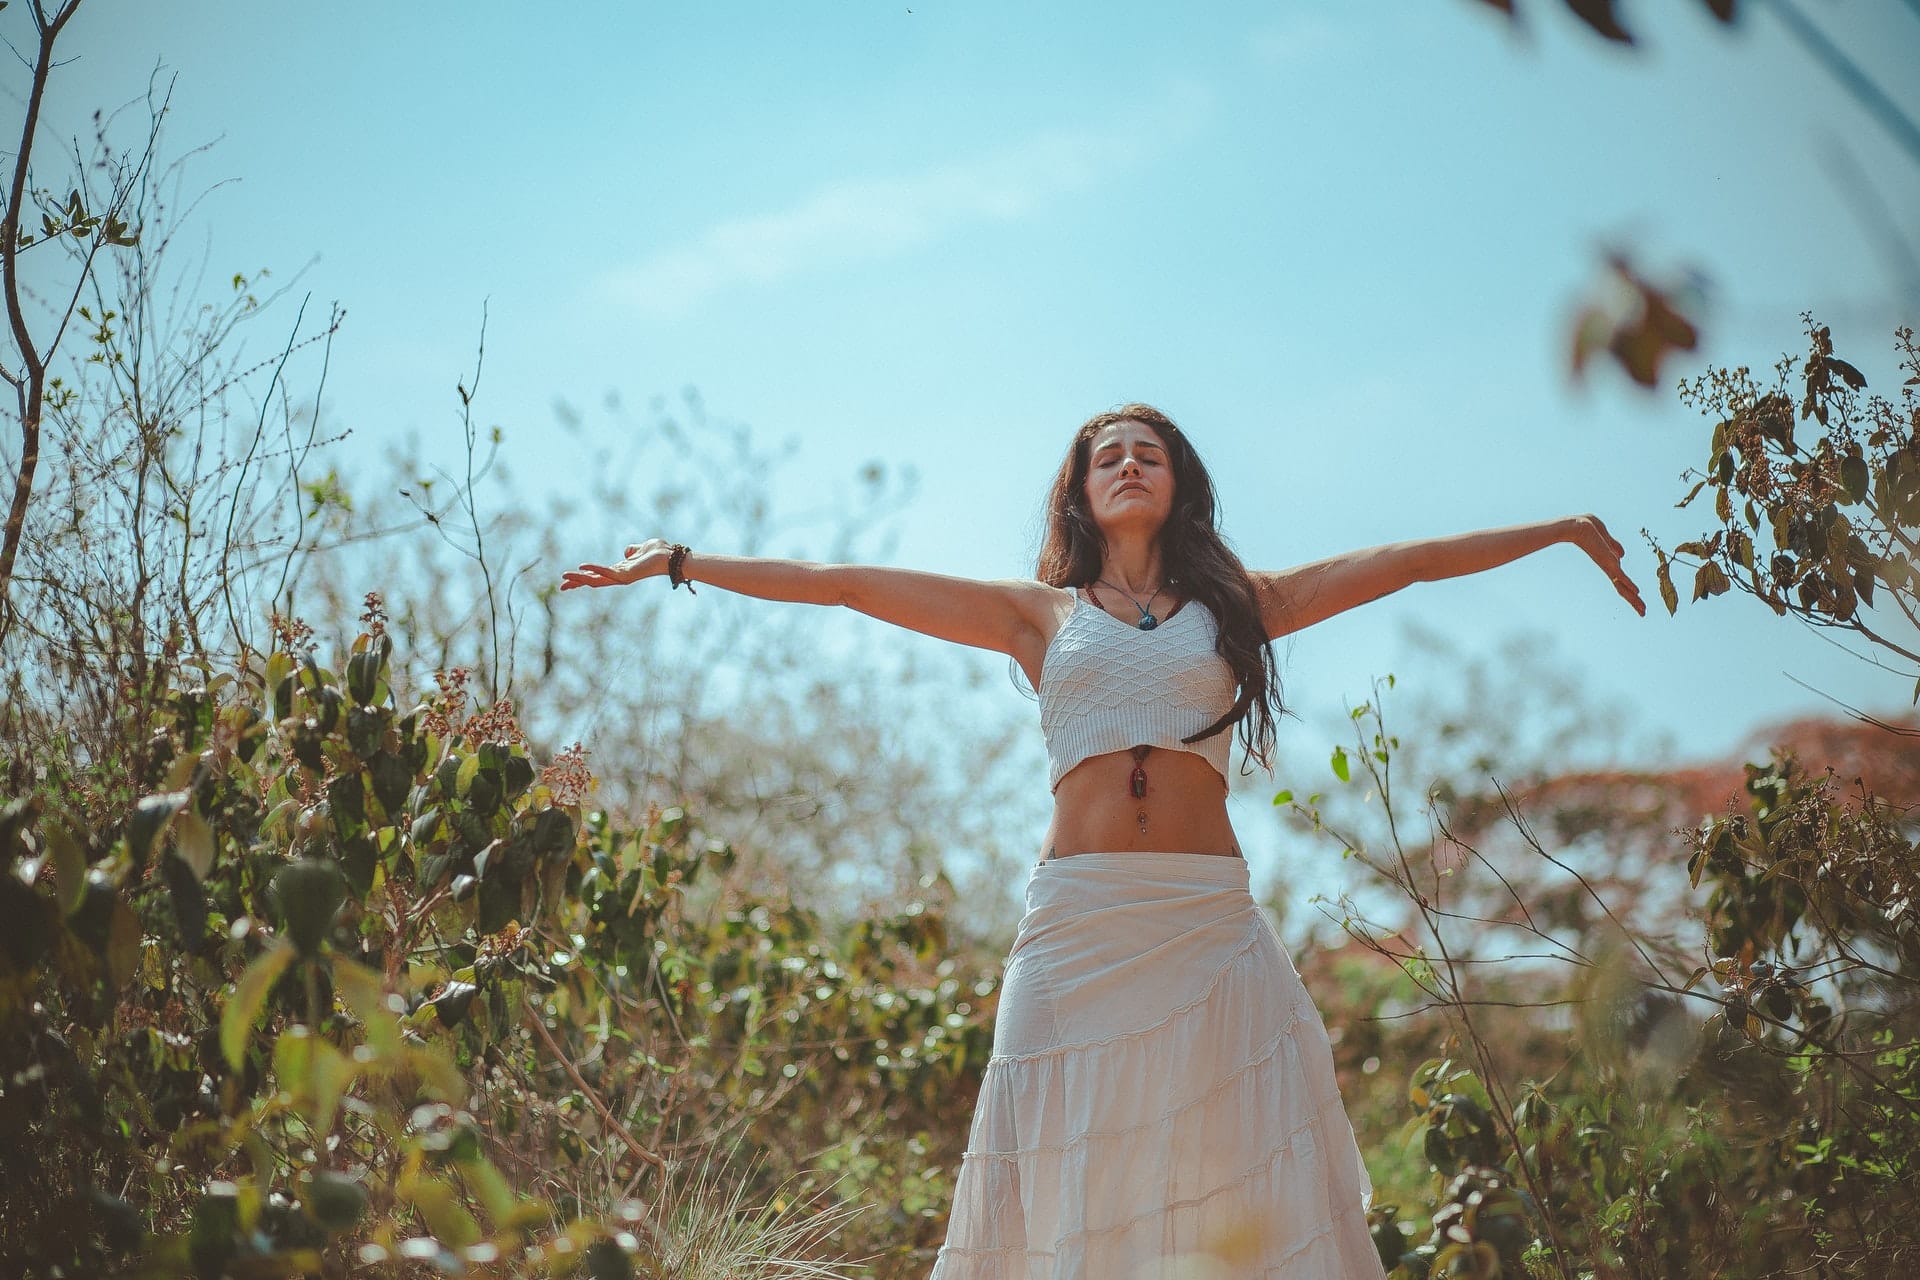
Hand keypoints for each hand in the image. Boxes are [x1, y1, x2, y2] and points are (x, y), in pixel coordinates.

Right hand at [559, 538, 673, 590]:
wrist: (670, 557)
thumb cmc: (658, 553)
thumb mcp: (641, 548)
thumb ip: (632, 550)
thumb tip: (627, 552)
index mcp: (620, 571)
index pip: (597, 576)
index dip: (583, 577)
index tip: (568, 580)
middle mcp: (619, 576)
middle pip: (593, 582)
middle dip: (577, 583)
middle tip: (562, 586)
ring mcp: (622, 578)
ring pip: (596, 581)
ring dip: (580, 579)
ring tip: (565, 577)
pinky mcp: (626, 575)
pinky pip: (606, 573)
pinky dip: (594, 569)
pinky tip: (582, 567)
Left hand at [1568, 514, 1644, 616]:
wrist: (1575, 526)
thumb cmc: (1586, 527)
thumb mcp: (1605, 537)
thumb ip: (1613, 547)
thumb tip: (1622, 556)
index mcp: (1608, 562)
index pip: (1621, 579)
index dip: (1630, 588)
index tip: (1638, 597)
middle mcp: (1608, 567)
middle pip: (1622, 588)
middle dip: (1633, 600)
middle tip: (1643, 612)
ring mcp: (1608, 566)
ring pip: (1623, 587)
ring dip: (1633, 599)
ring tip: (1643, 610)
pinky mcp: (1607, 562)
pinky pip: (1620, 576)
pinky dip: (1629, 584)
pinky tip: (1637, 592)